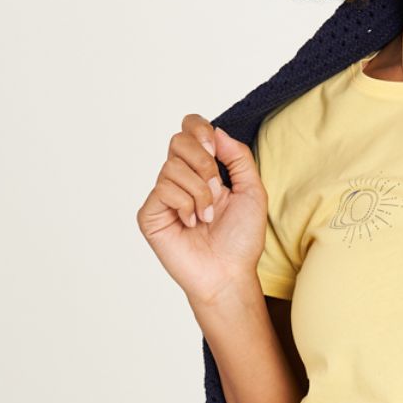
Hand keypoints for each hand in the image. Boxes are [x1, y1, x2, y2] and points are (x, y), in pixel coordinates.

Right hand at [137, 116, 267, 304]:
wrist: (229, 273)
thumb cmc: (241, 240)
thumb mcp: (252, 191)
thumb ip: (239, 157)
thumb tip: (216, 131)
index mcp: (202, 170)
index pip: (189, 130)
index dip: (199, 129)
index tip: (215, 148)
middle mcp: (180, 179)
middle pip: (178, 140)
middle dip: (203, 161)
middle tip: (215, 188)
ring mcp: (163, 197)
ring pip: (173, 167)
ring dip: (199, 192)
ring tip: (207, 216)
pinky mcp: (150, 214)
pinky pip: (163, 189)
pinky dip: (185, 205)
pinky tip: (191, 224)